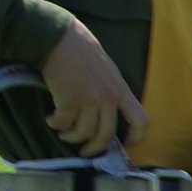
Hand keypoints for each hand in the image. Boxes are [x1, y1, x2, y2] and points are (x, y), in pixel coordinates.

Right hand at [41, 22, 146, 156]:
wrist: (60, 37)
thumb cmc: (82, 50)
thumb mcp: (108, 70)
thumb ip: (111, 90)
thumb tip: (107, 114)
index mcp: (121, 90)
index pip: (141, 121)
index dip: (136, 138)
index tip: (126, 144)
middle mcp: (108, 98)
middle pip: (106, 135)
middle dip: (94, 149)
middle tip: (84, 152)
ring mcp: (89, 100)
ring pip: (83, 133)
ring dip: (71, 137)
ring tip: (63, 133)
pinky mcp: (68, 100)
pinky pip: (63, 123)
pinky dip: (55, 124)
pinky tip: (51, 119)